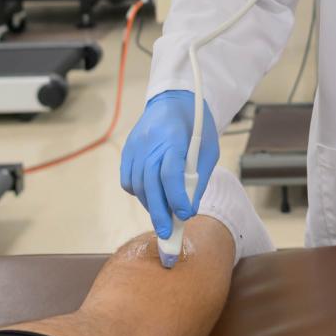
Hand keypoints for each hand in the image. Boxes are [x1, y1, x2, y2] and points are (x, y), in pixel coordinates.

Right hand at [120, 91, 220, 238]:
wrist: (173, 100)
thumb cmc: (196, 125)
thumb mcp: (208, 150)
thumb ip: (198, 178)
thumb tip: (189, 209)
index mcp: (172, 137)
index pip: (170, 173)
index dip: (177, 197)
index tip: (186, 215)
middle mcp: (148, 142)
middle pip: (149, 184)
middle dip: (159, 213)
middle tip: (168, 235)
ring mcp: (134, 147)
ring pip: (137, 185)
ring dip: (150, 205)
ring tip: (164, 218)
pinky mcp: (127, 151)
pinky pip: (128, 180)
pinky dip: (139, 193)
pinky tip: (152, 198)